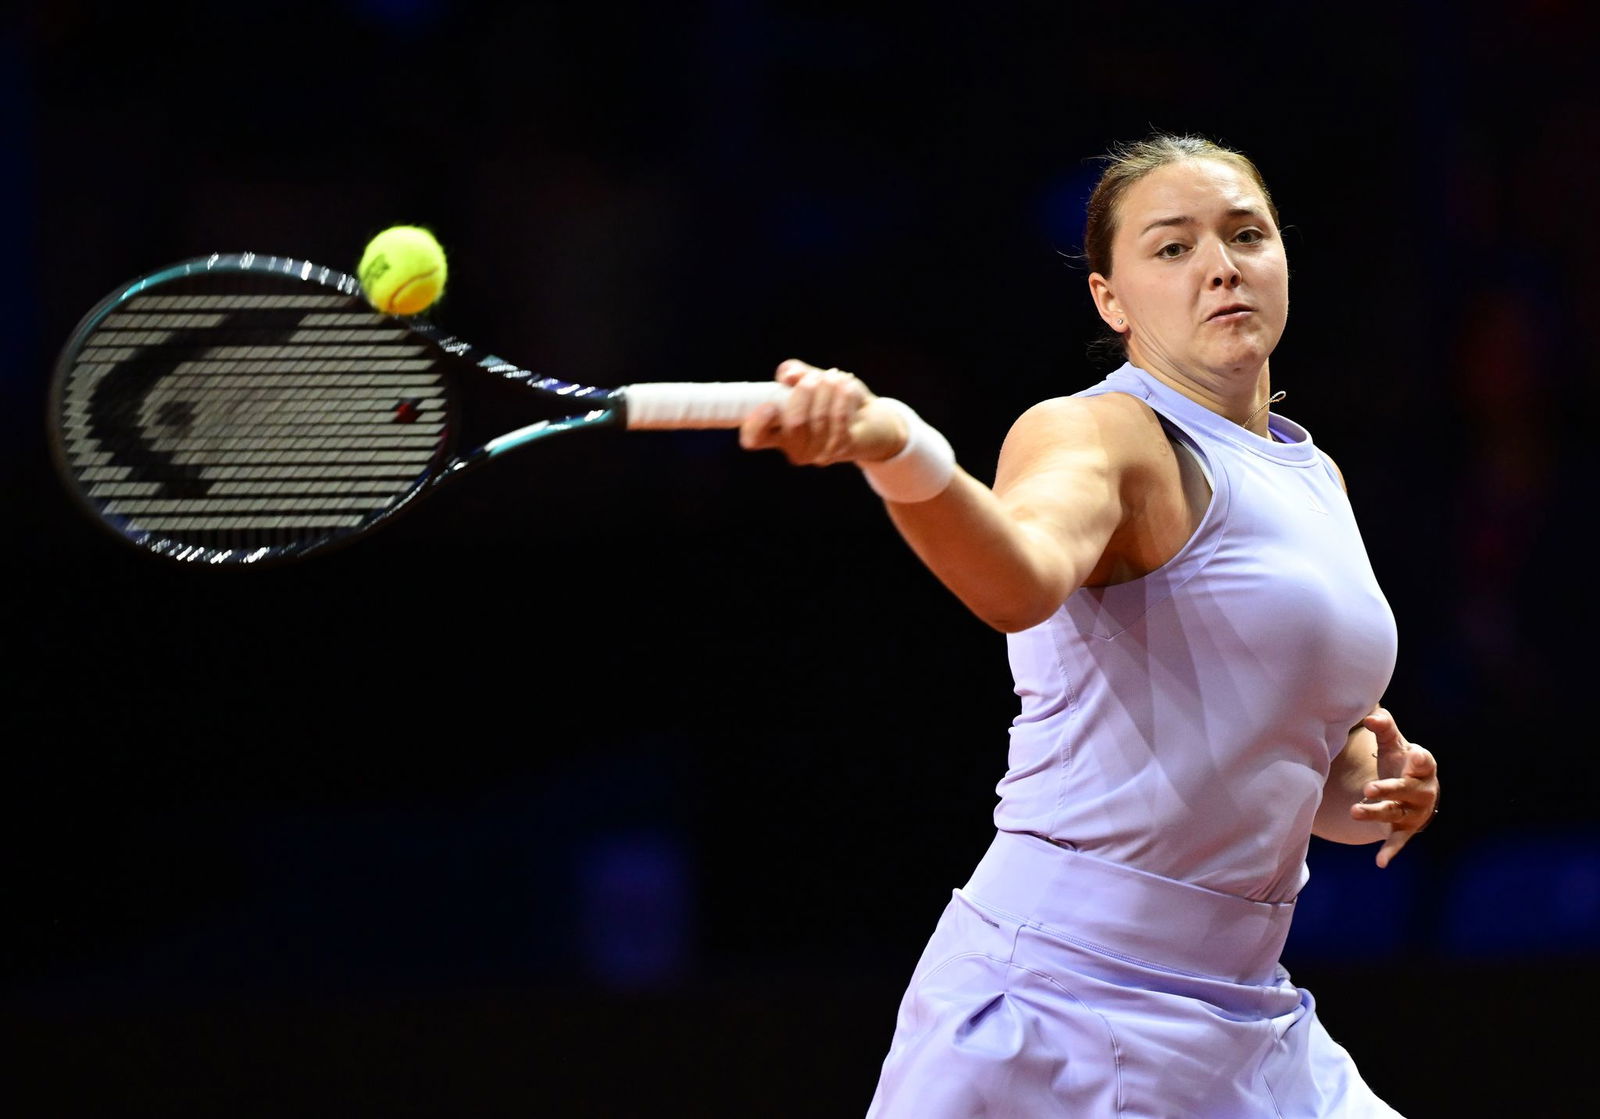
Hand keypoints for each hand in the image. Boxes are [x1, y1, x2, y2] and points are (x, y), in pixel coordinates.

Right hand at [738, 359, 906, 465]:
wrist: (868, 416)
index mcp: (777, 433)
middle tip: (814, 377)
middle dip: (804, 394)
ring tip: (834, 375)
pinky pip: (840, 420)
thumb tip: (789, 374)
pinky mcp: (842, 448)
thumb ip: (794, 373)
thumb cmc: (830, 398)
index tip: (768, 406)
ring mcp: (819, 453)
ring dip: (827, 391)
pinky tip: (846, 384)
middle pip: (793, 424)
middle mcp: (795, 449)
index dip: (756, 425)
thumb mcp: (809, 380)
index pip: (755, 438)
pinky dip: (843, 397)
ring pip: (819, 419)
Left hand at [1352, 705, 1438, 867]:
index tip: (1413, 755)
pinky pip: (1398, 841)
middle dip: (1389, 789)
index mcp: (1422, 765)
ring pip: (1394, 812)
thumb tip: (1369, 714)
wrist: (1412, 788)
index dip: (1419, 760)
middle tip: (1369, 788)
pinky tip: (1380, 863)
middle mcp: (1422, 790)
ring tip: (1355, 810)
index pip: (1424, 762)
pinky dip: (1390, 851)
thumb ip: (1383, 727)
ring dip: (1376, 814)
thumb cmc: (1400, 760)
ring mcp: (1414, 811)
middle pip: (1405, 790)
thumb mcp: (1393, 742)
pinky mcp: (1405, 828)